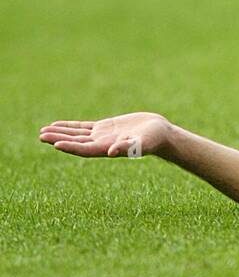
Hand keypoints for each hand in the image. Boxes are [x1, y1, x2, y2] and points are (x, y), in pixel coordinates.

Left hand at [39, 113, 170, 159]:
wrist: (160, 134)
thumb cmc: (154, 139)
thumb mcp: (142, 143)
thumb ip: (128, 147)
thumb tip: (112, 151)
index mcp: (108, 149)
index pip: (84, 149)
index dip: (70, 147)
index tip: (55, 144)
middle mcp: (101, 144)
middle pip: (75, 142)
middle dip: (58, 139)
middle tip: (41, 136)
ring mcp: (101, 135)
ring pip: (76, 134)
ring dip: (60, 133)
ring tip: (43, 131)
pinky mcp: (105, 127)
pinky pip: (83, 127)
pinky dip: (70, 126)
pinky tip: (58, 124)